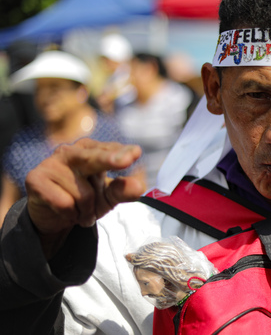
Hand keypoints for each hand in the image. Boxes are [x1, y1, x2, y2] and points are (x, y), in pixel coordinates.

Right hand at [25, 138, 144, 257]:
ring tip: (81, 211)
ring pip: (83, 194)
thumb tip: (139, 187)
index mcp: (91, 150)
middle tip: (126, 160)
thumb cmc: (85, 199)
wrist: (53, 216)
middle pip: (93, 158)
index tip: (136, 153)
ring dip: (86, 210)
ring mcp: (51, 163)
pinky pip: (64, 203)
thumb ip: (123, 191)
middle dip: (110, 159)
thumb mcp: (108, 197)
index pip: (111, 151)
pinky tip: (66, 212)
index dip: (123, 153)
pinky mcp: (35, 178)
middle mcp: (71, 152)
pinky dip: (70, 214)